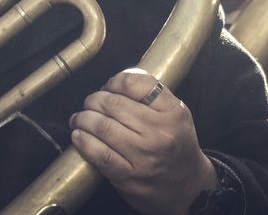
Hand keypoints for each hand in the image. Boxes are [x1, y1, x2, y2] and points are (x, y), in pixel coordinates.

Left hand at [69, 68, 217, 214]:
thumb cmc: (177, 145)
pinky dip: (83, 141)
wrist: (189, 187)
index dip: (114, 81)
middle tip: (90, 103)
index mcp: (172, 113)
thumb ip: (151, 94)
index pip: (135, 84)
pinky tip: (79, 135)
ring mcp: (143, 157)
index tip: (108, 86)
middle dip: (94, 100)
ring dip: (83, 118)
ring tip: (80, 118)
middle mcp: (159, 134)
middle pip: (113, 104)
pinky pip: (99, 154)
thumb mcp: (175, 114)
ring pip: (102, 127)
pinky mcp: (128, 177)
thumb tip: (116, 81)